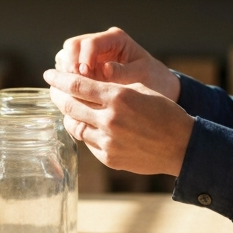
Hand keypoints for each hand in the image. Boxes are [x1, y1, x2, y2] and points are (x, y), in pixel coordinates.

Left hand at [43, 68, 193, 176]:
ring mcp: (108, 141)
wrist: (183, 146)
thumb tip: (82, 84)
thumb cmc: (164, 113)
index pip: (76, 84)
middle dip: (57, 94)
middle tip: (52, 89)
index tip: (49, 74)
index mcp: (118, 97)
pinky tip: (86, 125)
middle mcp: (109, 119)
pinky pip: (87, 143)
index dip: (58, 78)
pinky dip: (84, 132)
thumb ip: (110, 87)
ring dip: (68, 115)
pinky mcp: (109, 158)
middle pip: (69, 104)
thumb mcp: (140, 90)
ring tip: (68, 108)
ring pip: (74, 125)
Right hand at [54, 26, 180, 101]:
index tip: (84, 75)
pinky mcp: (85, 67)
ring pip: (66, 56)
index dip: (83, 58)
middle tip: (75, 83)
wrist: (157, 88)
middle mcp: (100, 42)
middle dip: (70, 64)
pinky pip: (67, 69)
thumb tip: (104, 69)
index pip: (90, 42)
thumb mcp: (143, 76)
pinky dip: (68, 79)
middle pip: (72, 45)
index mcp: (116, 39)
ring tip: (74, 89)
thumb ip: (124, 72)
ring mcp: (90, 54)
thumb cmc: (153, 80)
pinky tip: (75, 92)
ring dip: (66, 72)